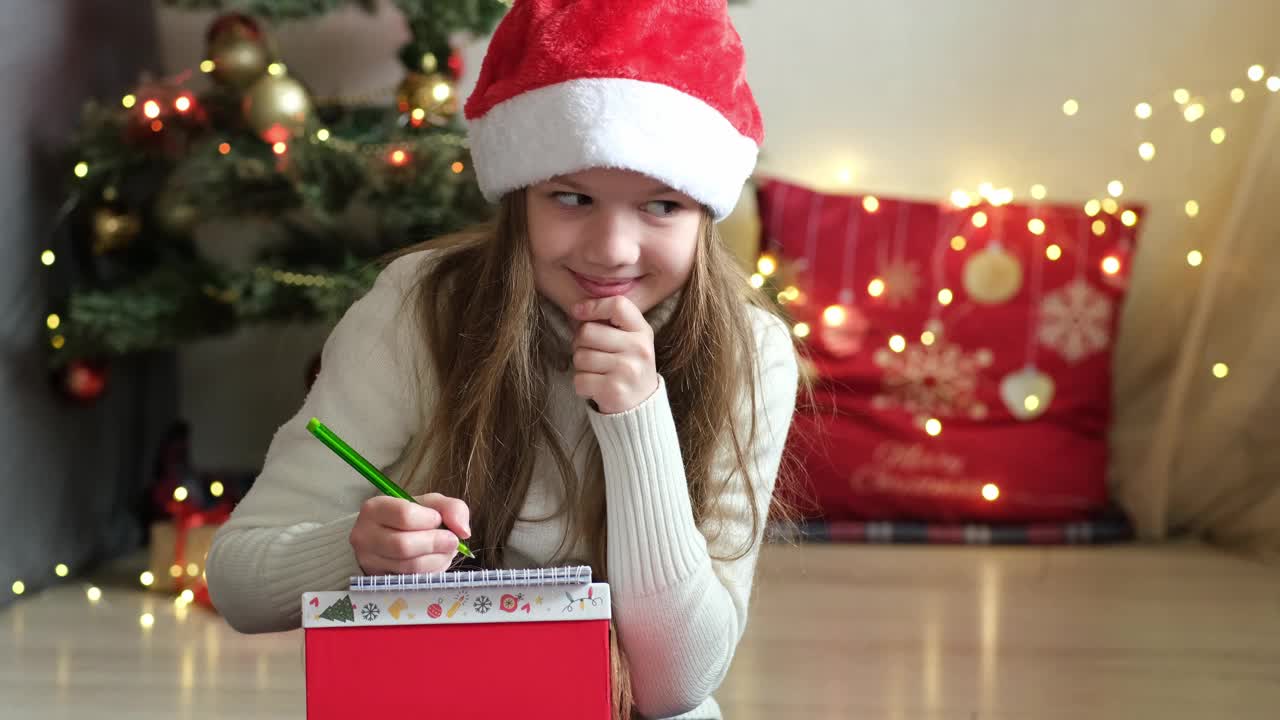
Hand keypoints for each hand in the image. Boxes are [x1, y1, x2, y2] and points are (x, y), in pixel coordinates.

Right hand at [349, 492, 470, 574]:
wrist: (389, 536)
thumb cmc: (412, 517)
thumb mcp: (432, 504)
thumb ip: (452, 508)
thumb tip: (463, 531)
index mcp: (374, 509)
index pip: (405, 515)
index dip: (430, 520)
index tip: (438, 520)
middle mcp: (364, 536)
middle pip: (404, 545)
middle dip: (436, 544)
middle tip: (452, 541)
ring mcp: (369, 561)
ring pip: (409, 566)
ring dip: (437, 559)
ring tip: (446, 551)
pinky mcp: (379, 580)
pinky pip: (411, 581)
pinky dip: (431, 573)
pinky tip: (435, 562)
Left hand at [571, 296, 658, 414]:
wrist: (642, 406)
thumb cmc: (628, 366)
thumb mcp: (630, 340)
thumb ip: (609, 323)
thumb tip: (576, 310)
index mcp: (642, 332)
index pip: (617, 305)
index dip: (593, 306)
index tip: (578, 312)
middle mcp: (638, 349)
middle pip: (587, 331)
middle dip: (580, 343)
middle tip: (591, 354)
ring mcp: (627, 370)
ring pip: (580, 357)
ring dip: (581, 367)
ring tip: (597, 373)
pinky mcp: (614, 390)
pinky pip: (579, 379)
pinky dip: (582, 385)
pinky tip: (596, 388)